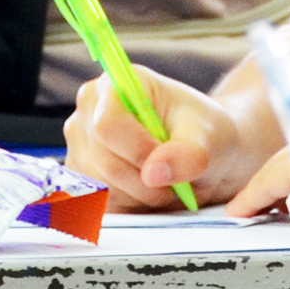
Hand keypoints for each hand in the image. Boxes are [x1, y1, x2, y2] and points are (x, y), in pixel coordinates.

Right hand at [62, 68, 258, 209]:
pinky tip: (148, 191)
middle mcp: (89, 110)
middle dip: (145, 180)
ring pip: (101, 187)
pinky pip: (97, 203)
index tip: (169, 158)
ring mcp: (80, 144)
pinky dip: (128, 205)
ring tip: (165, 182)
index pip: (107, 125)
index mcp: (116, 83)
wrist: (205, 153)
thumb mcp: (209, 140)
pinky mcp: (81, 175)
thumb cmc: (206, 135)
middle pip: (103, 161)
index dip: (139, 151)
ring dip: (139, 195)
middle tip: (176, 179)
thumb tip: (153, 172)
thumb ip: (187, 155)